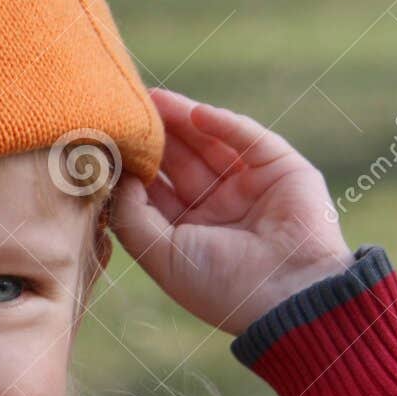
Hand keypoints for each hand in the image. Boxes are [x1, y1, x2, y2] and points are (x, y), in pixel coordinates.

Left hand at [110, 89, 353, 336]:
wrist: (290, 296)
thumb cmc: (222, 286)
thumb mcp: (162, 256)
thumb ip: (131, 217)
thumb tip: (117, 177)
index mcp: (192, 233)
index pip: (157, 190)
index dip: (134, 167)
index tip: (107, 143)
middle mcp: (220, 208)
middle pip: (181, 161)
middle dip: (156, 136)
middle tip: (128, 108)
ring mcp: (250, 186)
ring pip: (211, 143)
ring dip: (183, 121)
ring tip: (154, 100)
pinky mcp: (281, 169)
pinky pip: (248, 138)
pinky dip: (223, 124)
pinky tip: (194, 113)